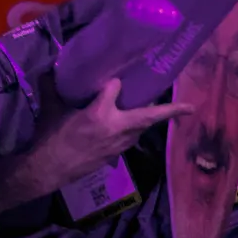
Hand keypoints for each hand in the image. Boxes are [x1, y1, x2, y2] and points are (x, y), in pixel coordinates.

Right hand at [26, 80, 189, 192]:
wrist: (52, 168)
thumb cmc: (51, 137)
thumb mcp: (50, 110)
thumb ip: (51, 89)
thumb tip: (48, 70)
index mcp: (98, 114)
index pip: (114, 89)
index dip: (114, 83)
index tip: (113, 77)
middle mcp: (116, 128)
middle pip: (147, 116)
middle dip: (168, 111)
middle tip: (189, 108)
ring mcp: (119, 143)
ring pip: (141, 128)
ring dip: (151, 118)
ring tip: (159, 108)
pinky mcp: (116, 153)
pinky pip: (131, 137)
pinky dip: (135, 129)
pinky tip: (130, 124)